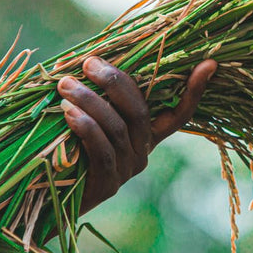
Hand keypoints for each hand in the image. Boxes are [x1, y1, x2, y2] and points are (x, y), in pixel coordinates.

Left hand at [57, 56, 216, 213]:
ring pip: (117, 127)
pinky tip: (68, 112)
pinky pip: (102, 151)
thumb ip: (97, 94)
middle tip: (89, 63)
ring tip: (65, 85)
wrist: (44, 197)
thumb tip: (91, 55)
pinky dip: (86, 127)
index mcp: (146, 135)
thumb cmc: (64, 146)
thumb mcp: (86, 116)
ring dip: (90, 100)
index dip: (195, 91)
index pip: (179, 113)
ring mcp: (127, 170)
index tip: (209, 64)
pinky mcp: (107, 185)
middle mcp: (143, 152)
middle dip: (115, 82)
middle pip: (140, 111)